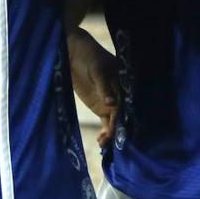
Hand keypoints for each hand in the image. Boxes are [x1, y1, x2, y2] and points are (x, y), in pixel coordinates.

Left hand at [66, 28, 120, 147]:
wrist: (74, 54)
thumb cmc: (89, 57)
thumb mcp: (97, 69)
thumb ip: (104, 87)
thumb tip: (112, 104)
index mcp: (123, 84)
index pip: (125, 104)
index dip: (123, 117)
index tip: (118, 130)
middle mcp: (120, 95)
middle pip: (122, 115)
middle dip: (118, 130)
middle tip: (109, 141)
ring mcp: (111, 102)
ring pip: (115, 121)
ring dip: (111, 134)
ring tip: (103, 144)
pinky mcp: (101, 107)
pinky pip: (106, 122)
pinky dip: (105, 132)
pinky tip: (101, 142)